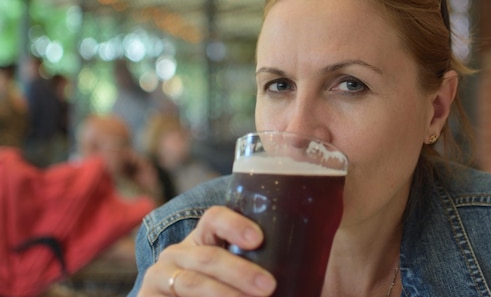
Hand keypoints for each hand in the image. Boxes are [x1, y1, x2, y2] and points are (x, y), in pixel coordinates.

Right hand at [137, 206, 276, 296]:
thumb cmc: (223, 290)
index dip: (235, 225)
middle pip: (209, 256)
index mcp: (203, 239)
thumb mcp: (235, 276)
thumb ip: (262, 270)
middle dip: (241, 272)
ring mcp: (161, 276)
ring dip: (225, 295)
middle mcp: (179, 253)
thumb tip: (314, 279)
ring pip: (193, 283)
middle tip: (268, 287)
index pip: (215, 219)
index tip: (258, 240)